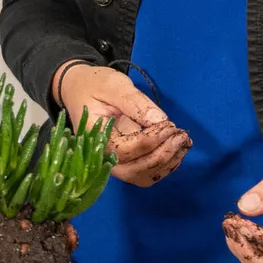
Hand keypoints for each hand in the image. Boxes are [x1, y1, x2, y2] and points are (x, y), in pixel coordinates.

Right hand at [56, 62, 191, 186]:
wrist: (80, 89)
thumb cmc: (94, 85)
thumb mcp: (113, 85)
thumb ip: (134, 102)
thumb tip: (159, 120)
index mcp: (95, 137)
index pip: (127, 149)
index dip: (153, 140)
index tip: (170, 125)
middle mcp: (102, 155)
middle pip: (134, 171)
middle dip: (162, 156)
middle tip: (181, 135)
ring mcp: (113, 161)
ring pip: (142, 176)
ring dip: (166, 163)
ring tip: (183, 142)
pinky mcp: (124, 160)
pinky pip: (145, 172)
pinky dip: (164, 165)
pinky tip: (177, 149)